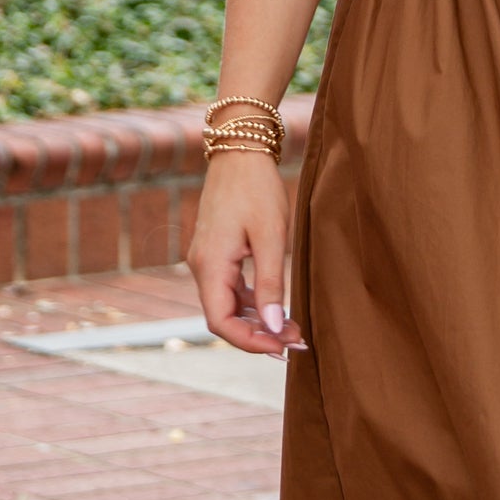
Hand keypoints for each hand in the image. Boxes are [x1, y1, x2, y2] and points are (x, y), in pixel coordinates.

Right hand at [187, 152, 304, 357]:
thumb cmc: (257, 189)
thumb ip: (271, 285)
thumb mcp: (271, 238)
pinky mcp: (217, 254)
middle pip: (223, 319)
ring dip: (258, 322)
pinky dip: (253, 304)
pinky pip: (231, 290)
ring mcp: (207, 260)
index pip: (220, 322)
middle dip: (259, 336)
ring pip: (228, 307)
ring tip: (295, 329)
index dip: (250, 342)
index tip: (283, 347)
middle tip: (297, 343)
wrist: (241, 151)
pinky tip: (279, 308)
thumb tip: (274, 327)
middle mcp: (202, 266)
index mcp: (210, 265)